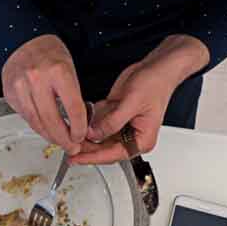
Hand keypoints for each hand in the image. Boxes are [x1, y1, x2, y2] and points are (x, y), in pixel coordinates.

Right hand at [1, 35, 88, 154]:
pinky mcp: (10, 95)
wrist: (22, 41)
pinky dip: (37, 126)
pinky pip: (26, 117)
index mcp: (57, 71)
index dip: (78, 126)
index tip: (81, 135)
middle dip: (63, 137)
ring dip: (49, 135)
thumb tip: (77, 121)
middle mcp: (37, 80)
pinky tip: (45, 129)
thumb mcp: (68, 67)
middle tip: (71, 146)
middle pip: (51, 119)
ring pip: (36, 122)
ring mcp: (20, 88)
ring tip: (59, 141)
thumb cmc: (48, 53)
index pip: (72, 107)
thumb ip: (71, 94)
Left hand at [71, 35, 208, 164]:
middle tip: (68, 142)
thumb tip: (94, 134)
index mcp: (141, 140)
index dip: (92, 157)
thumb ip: (112, 122)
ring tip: (77, 124)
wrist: (158, 66)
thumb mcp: (132, 102)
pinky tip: (93, 108)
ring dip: (87, 131)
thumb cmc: (156, 83)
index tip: (75, 158)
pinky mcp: (114, 118)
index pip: (112, 155)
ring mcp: (121, 128)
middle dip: (85, 145)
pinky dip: (92, 117)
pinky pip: (97, 123)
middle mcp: (131, 137)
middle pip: (102, 149)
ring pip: (97, 137)